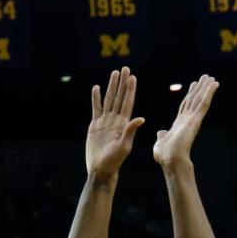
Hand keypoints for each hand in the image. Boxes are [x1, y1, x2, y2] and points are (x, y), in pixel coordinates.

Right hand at [86, 67, 143, 182]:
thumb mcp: (124, 147)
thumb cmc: (114, 161)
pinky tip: (96, 88)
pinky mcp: (95, 126)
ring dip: (111, 86)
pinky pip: (96, 108)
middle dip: (122, 83)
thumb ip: (131, 131)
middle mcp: (115, 121)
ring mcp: (105, 122)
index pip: (127, 102)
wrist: (101, 169)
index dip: (130, 89)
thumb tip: (141, 118)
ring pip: (108, 100)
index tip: (132, 77)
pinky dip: (96, 98)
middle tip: (125, 68)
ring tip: (114, 73)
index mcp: (123, 124)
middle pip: (119, 97)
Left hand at [153, 75, 218, 167]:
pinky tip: (215, 84)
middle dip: (199, 88)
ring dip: (206, 88)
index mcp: (179, 124)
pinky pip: (204, 103)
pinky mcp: (196, 120)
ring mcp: (192, 119)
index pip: (185, 106)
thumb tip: (160, 132)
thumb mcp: (160, 142)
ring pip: (200, 99)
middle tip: (205, 77)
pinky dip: (210, 93)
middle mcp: (187, 120)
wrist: (170, 160)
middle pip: (194, 100)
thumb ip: (161, 135)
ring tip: (211, 77)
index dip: (189, 95)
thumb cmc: (165, 156)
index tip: (193, 85)